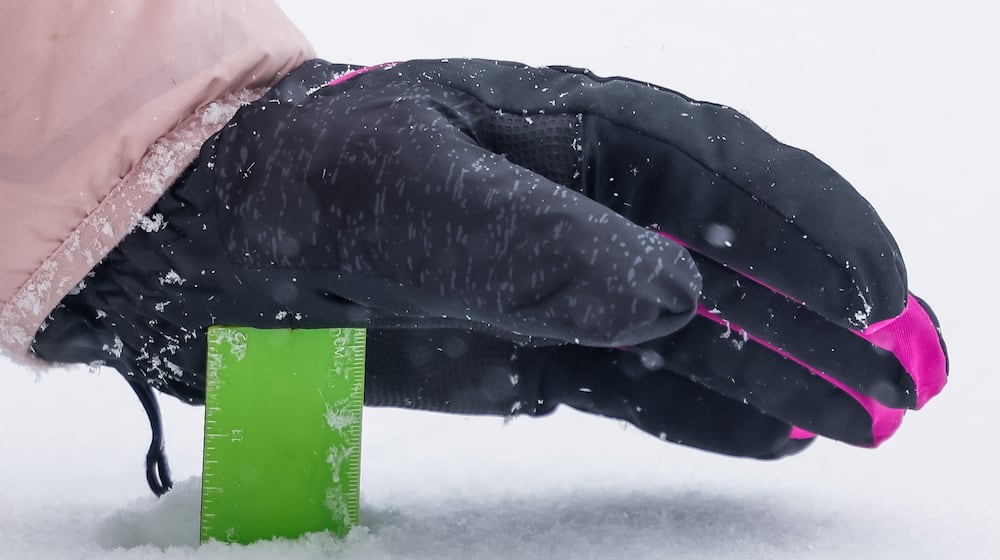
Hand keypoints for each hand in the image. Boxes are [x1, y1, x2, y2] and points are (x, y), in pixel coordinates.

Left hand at [340, 59, 947, 450]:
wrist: (226, 231)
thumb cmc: (315, 175)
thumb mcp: (420, 190)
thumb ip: (539, 242)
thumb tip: (668, 296)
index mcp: (581, 130)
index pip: (728, 170)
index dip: (814, 225)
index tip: (876, 289)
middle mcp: (592, 206)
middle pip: (735, 260)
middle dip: (820, 319)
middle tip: (900, 381)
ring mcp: (566, 284)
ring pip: (695, 332)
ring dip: (777, 376)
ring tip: (856, 420)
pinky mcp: (532, 351)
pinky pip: (634, 384)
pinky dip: (700, 411)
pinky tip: (766, 433)